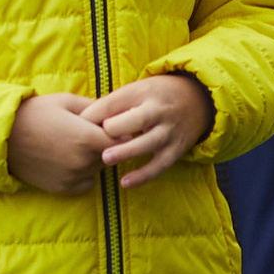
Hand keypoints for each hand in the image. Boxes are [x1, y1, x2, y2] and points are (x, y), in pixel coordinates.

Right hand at [6, 93, 111, 194]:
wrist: (2, 136)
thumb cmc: (34, 113)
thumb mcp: (66, 100)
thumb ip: (96, 107)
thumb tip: (116, 113)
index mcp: (88, 138)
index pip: (123, 140)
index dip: (119, 132)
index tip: (109, 126)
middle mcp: (85, 161)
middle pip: (112, 155)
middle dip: (104, 144)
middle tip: (86, 132)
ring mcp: (74, 177)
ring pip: (98, 168)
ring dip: (93, 158)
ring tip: (72, 144)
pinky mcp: (63, 188)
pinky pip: (86, 182)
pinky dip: (83, 173)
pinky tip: (67, 159)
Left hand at [89, 72, 213, 188]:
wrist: (198, 99)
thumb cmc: (153, 96)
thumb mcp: (134, 91)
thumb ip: (110, 105)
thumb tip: (80, 120)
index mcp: (142, 93)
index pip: (114, 103)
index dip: (93, 115)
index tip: (75, 126)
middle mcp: (158, 111)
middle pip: (135, 119)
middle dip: (114, 129)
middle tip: (93, 139)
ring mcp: (169, 131)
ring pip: (148, 142)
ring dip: (126, 151)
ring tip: (105, 159)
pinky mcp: (176, 149)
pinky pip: (160, 165)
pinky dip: (143, 175)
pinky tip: (125, 182)